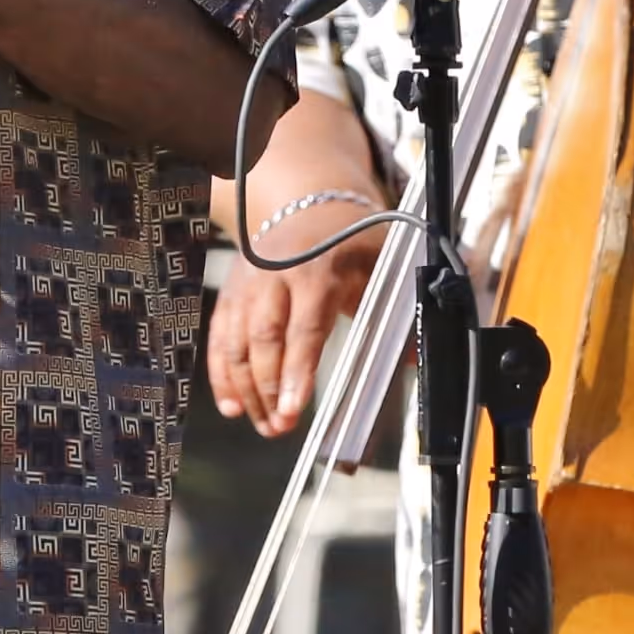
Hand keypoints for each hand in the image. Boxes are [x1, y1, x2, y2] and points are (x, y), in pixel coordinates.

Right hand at [207, 209, 385, 435]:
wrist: (308, 206)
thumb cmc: (350, 244)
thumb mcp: (379, 267)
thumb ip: (396, 313)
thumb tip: (414, 358)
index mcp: (316, 269)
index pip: (305, 327)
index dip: (298, 370)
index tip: (293, 407)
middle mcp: (274, 276)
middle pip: (264, 339)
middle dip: (269, 389)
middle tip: (280, 428)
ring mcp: (246, 284)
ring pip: (236, 343)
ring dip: (246, 390)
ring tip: (264, 426)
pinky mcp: (230, 294)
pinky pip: (219, 338)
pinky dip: (222, 375)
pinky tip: (232, 406)